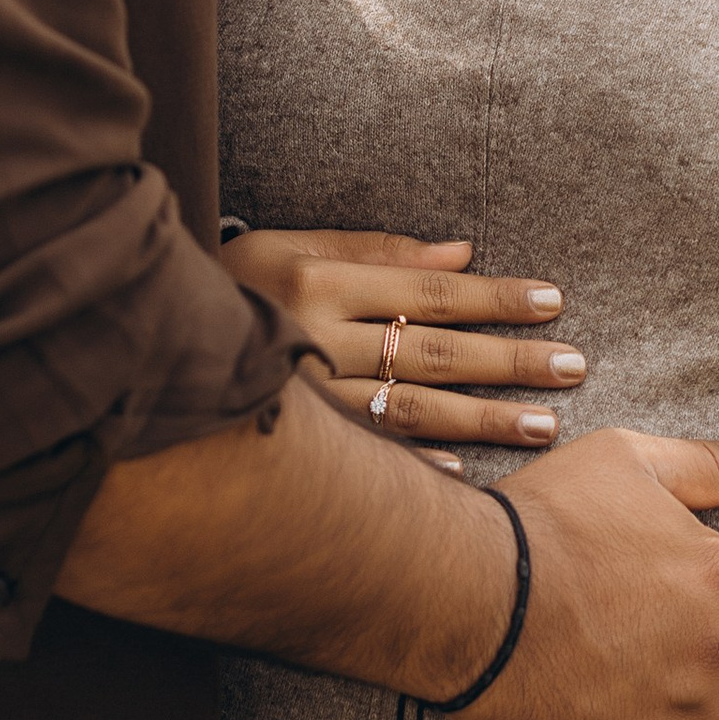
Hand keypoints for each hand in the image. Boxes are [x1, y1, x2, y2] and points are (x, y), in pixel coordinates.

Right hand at [224, 228, 583, 457]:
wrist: (146, 336)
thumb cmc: (233, 283)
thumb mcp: (292, 245)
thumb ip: (376, 249)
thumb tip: (461, 254)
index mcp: (315, 280)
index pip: (427, 290)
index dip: (493, 297)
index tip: (552, 302)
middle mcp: (311, 339)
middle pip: (431, 352)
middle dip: (508, 361)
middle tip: (572, 367)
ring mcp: (303, 399)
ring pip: (410, 410)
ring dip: (483, 419)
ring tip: (544, 425)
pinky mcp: (294, 440)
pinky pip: (366, 454)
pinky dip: (415, 463)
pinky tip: (464, 473)